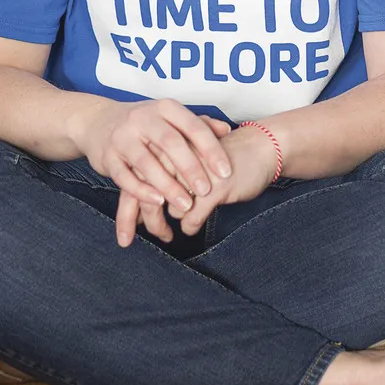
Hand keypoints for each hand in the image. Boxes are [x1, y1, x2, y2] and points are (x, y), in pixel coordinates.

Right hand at [78, 99, 232, 246]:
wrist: (98, 121)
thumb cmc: (145, 123)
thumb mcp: (170, 118)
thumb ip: (198, 124)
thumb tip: (226, 130)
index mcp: (165, 108)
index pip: (193, 126)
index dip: (211, 149)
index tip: (226, 172)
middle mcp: (143, 118)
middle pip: (170, 143)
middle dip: (190, 168)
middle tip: (206, 191)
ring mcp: (123, 137)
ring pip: (146, 162)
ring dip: (168, 185)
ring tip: (185, 204)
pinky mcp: (108, 156)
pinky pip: (124, 176)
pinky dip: (141, 191)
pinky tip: (157, 202)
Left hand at [113, 123, 279, 248]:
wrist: (260, 147)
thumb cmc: (218, 156)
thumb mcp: (187, 162)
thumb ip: (163, 179)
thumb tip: (139, 214)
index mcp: (164, 149)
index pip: (135, 183)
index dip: (127, 213)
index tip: (124, 237)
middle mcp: (174, 159)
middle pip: (147, 197)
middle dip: (144, 223)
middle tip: (147, 237)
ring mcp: (193, 174)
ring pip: (167, 208)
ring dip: (163, 227)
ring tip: (167, 236)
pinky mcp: (213, 188)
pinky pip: (191, 217)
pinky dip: (190, 225)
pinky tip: (190, 227)